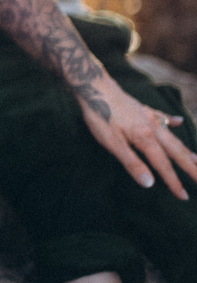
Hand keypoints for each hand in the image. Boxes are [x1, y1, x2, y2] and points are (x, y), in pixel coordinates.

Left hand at [80, 75, 196, 199]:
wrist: (95, 86)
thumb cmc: (100, 116)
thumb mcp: (112, 143)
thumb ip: (132, 163)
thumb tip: (150, 183)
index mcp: (146, 138)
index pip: (163, 165)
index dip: (173, 182)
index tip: (184, 197)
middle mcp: (154, 127)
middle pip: (177, 151)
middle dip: (191, 167)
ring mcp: (150, 116)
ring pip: (173, 137)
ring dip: (185, 150)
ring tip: (196, 159)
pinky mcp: (143, 109)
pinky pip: (162, 117)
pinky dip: (172, 121)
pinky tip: (179, 121)